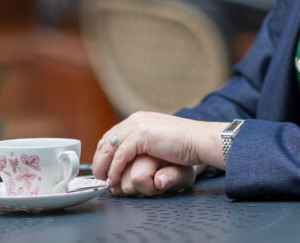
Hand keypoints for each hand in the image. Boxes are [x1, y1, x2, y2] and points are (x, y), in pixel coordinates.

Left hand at [92, 112, 224, 193]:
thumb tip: (132, 157)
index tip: (101, 167)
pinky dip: (114, 169)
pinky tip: (113, 179)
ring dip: (103, 166)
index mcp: (140, 119)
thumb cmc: (186, 145)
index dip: (104, 152)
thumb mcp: (160, 143)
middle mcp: (136, 119)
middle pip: (107, 139)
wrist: (200, 141)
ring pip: (110, 147)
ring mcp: (138, 125)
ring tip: (103, 180)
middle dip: (100, 159)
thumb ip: (146, 146)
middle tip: (98, 176)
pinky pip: (120, 155)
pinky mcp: (142, 135)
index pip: (113, 135)